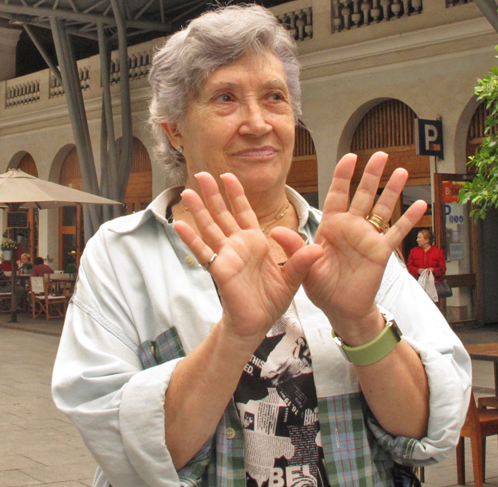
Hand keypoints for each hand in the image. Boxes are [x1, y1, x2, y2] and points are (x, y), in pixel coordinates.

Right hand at [172, 172, 323, 345]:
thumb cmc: (270, 301)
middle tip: (201, 174)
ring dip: (199, 210)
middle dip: (213, 194)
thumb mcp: (292, 279)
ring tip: (187, 193)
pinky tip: (179, 225)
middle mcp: (238, 245)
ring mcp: (226, 255)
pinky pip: (202, 251)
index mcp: (255, 242)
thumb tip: (317, 248)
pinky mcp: (219, 269)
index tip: (228, 176)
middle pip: (222, 213)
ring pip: (210, 227)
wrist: (256, 324)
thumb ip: (301, 261)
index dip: (236, 193)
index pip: (244, 211)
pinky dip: (190, 239)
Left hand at [303, 152, 426, 341]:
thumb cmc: (321, 286)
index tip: (350, 157)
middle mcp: (351, 227)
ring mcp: (368, 238)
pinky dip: (409, 219)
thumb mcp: (304, 265)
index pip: (338, 194)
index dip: (344, 175)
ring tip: (401, 171)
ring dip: (392, 191)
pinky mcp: (382, 252)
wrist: (340, 309)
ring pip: (382, 209)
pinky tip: (421, 205)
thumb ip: (294, 247)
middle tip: (381, 155)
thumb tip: (276, 230)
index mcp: (331, 226)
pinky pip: (396, 233)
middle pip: (363, 195)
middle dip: (371, 175)